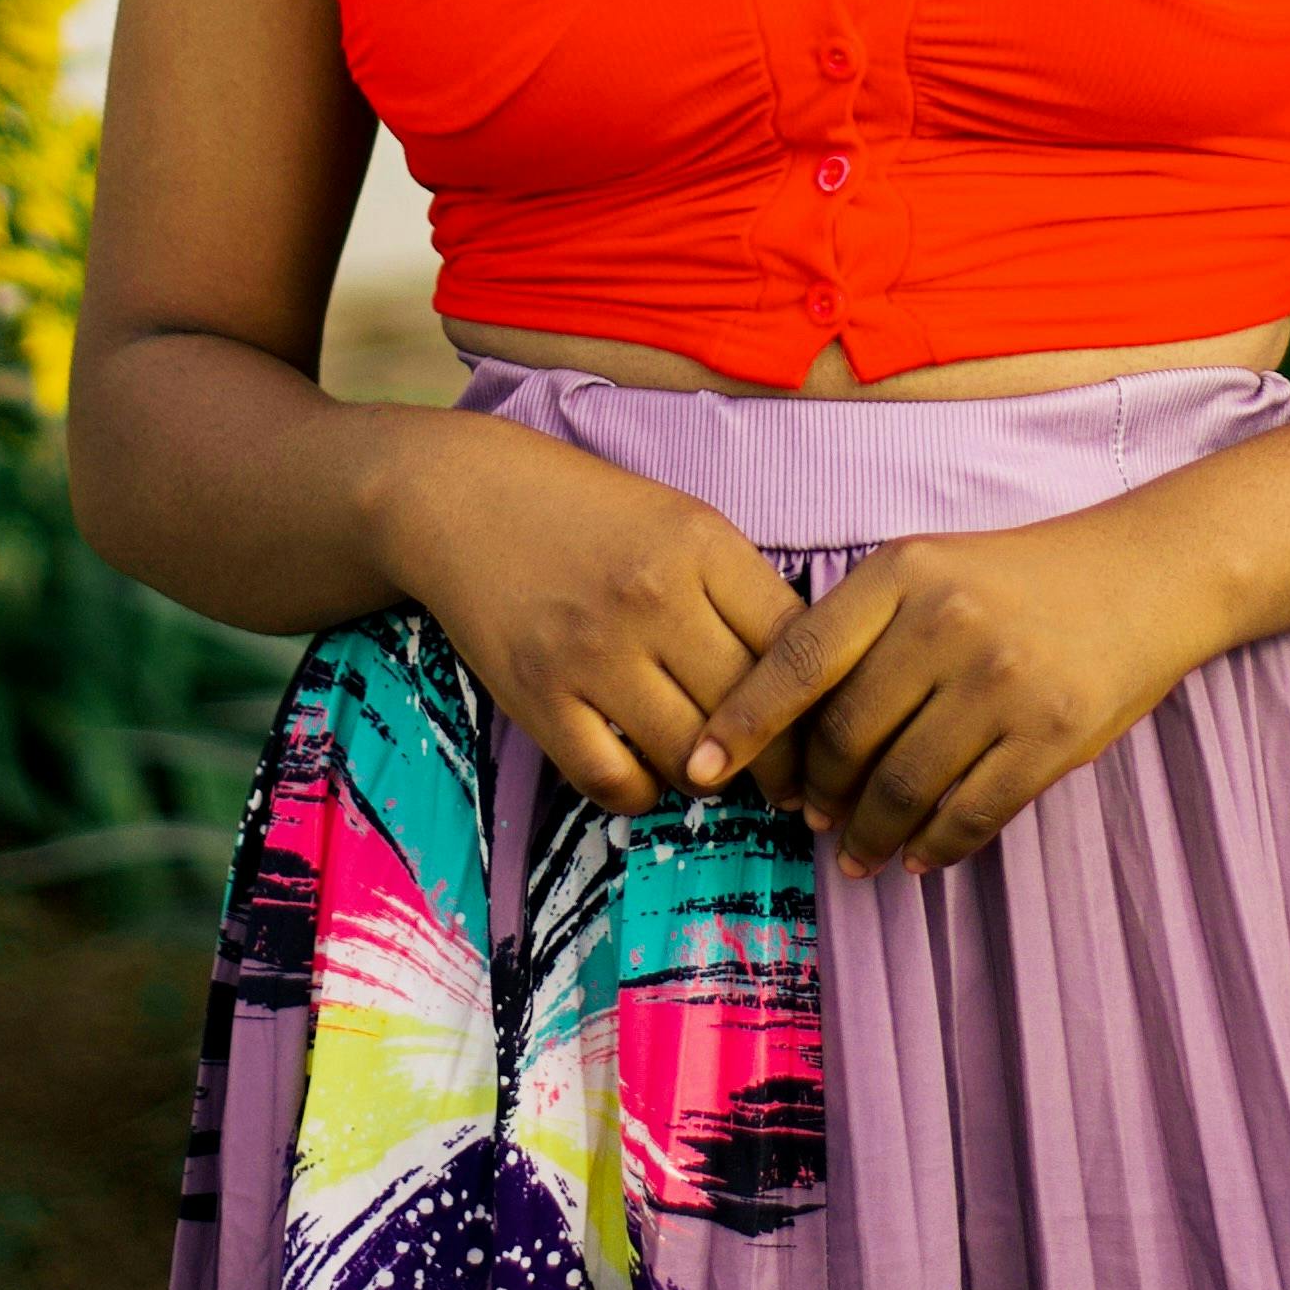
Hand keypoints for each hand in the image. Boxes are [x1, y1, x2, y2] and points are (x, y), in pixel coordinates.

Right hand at [377, 423, 803, 818]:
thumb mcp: (679, 519)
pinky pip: (615, 782)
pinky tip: (646, 769)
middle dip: (781, 762)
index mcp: (700, 543)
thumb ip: (739, 587)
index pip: (795, 644)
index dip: (823, 701)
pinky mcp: (537, 698)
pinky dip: (643, 791)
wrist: (462, 497)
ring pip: (691, 758)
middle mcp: (652, 598)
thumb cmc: (585, 511)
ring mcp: (591, 652)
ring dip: (712, 778)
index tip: (828, 731)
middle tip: (788, 781)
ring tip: (713, 770)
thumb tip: (807, 676)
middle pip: (751, 711)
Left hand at [676, 506, 1225, 876]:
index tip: (701, 769)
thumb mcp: (932, 567)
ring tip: (857, 850)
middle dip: (817, 791)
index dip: (742, 721)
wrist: (1147, 573)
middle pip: (847, 737)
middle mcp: (948, 623)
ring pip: (903, 786)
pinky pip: (970, 812)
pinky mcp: (1053, 734)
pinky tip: (920, 854)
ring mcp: (1003, 681)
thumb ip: (861, 629)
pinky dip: (935, 845)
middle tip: (809, 816)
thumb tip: (790, 734)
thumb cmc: (1021, 577)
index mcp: (904, 572)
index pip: (798, 657)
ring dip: (870, 832)